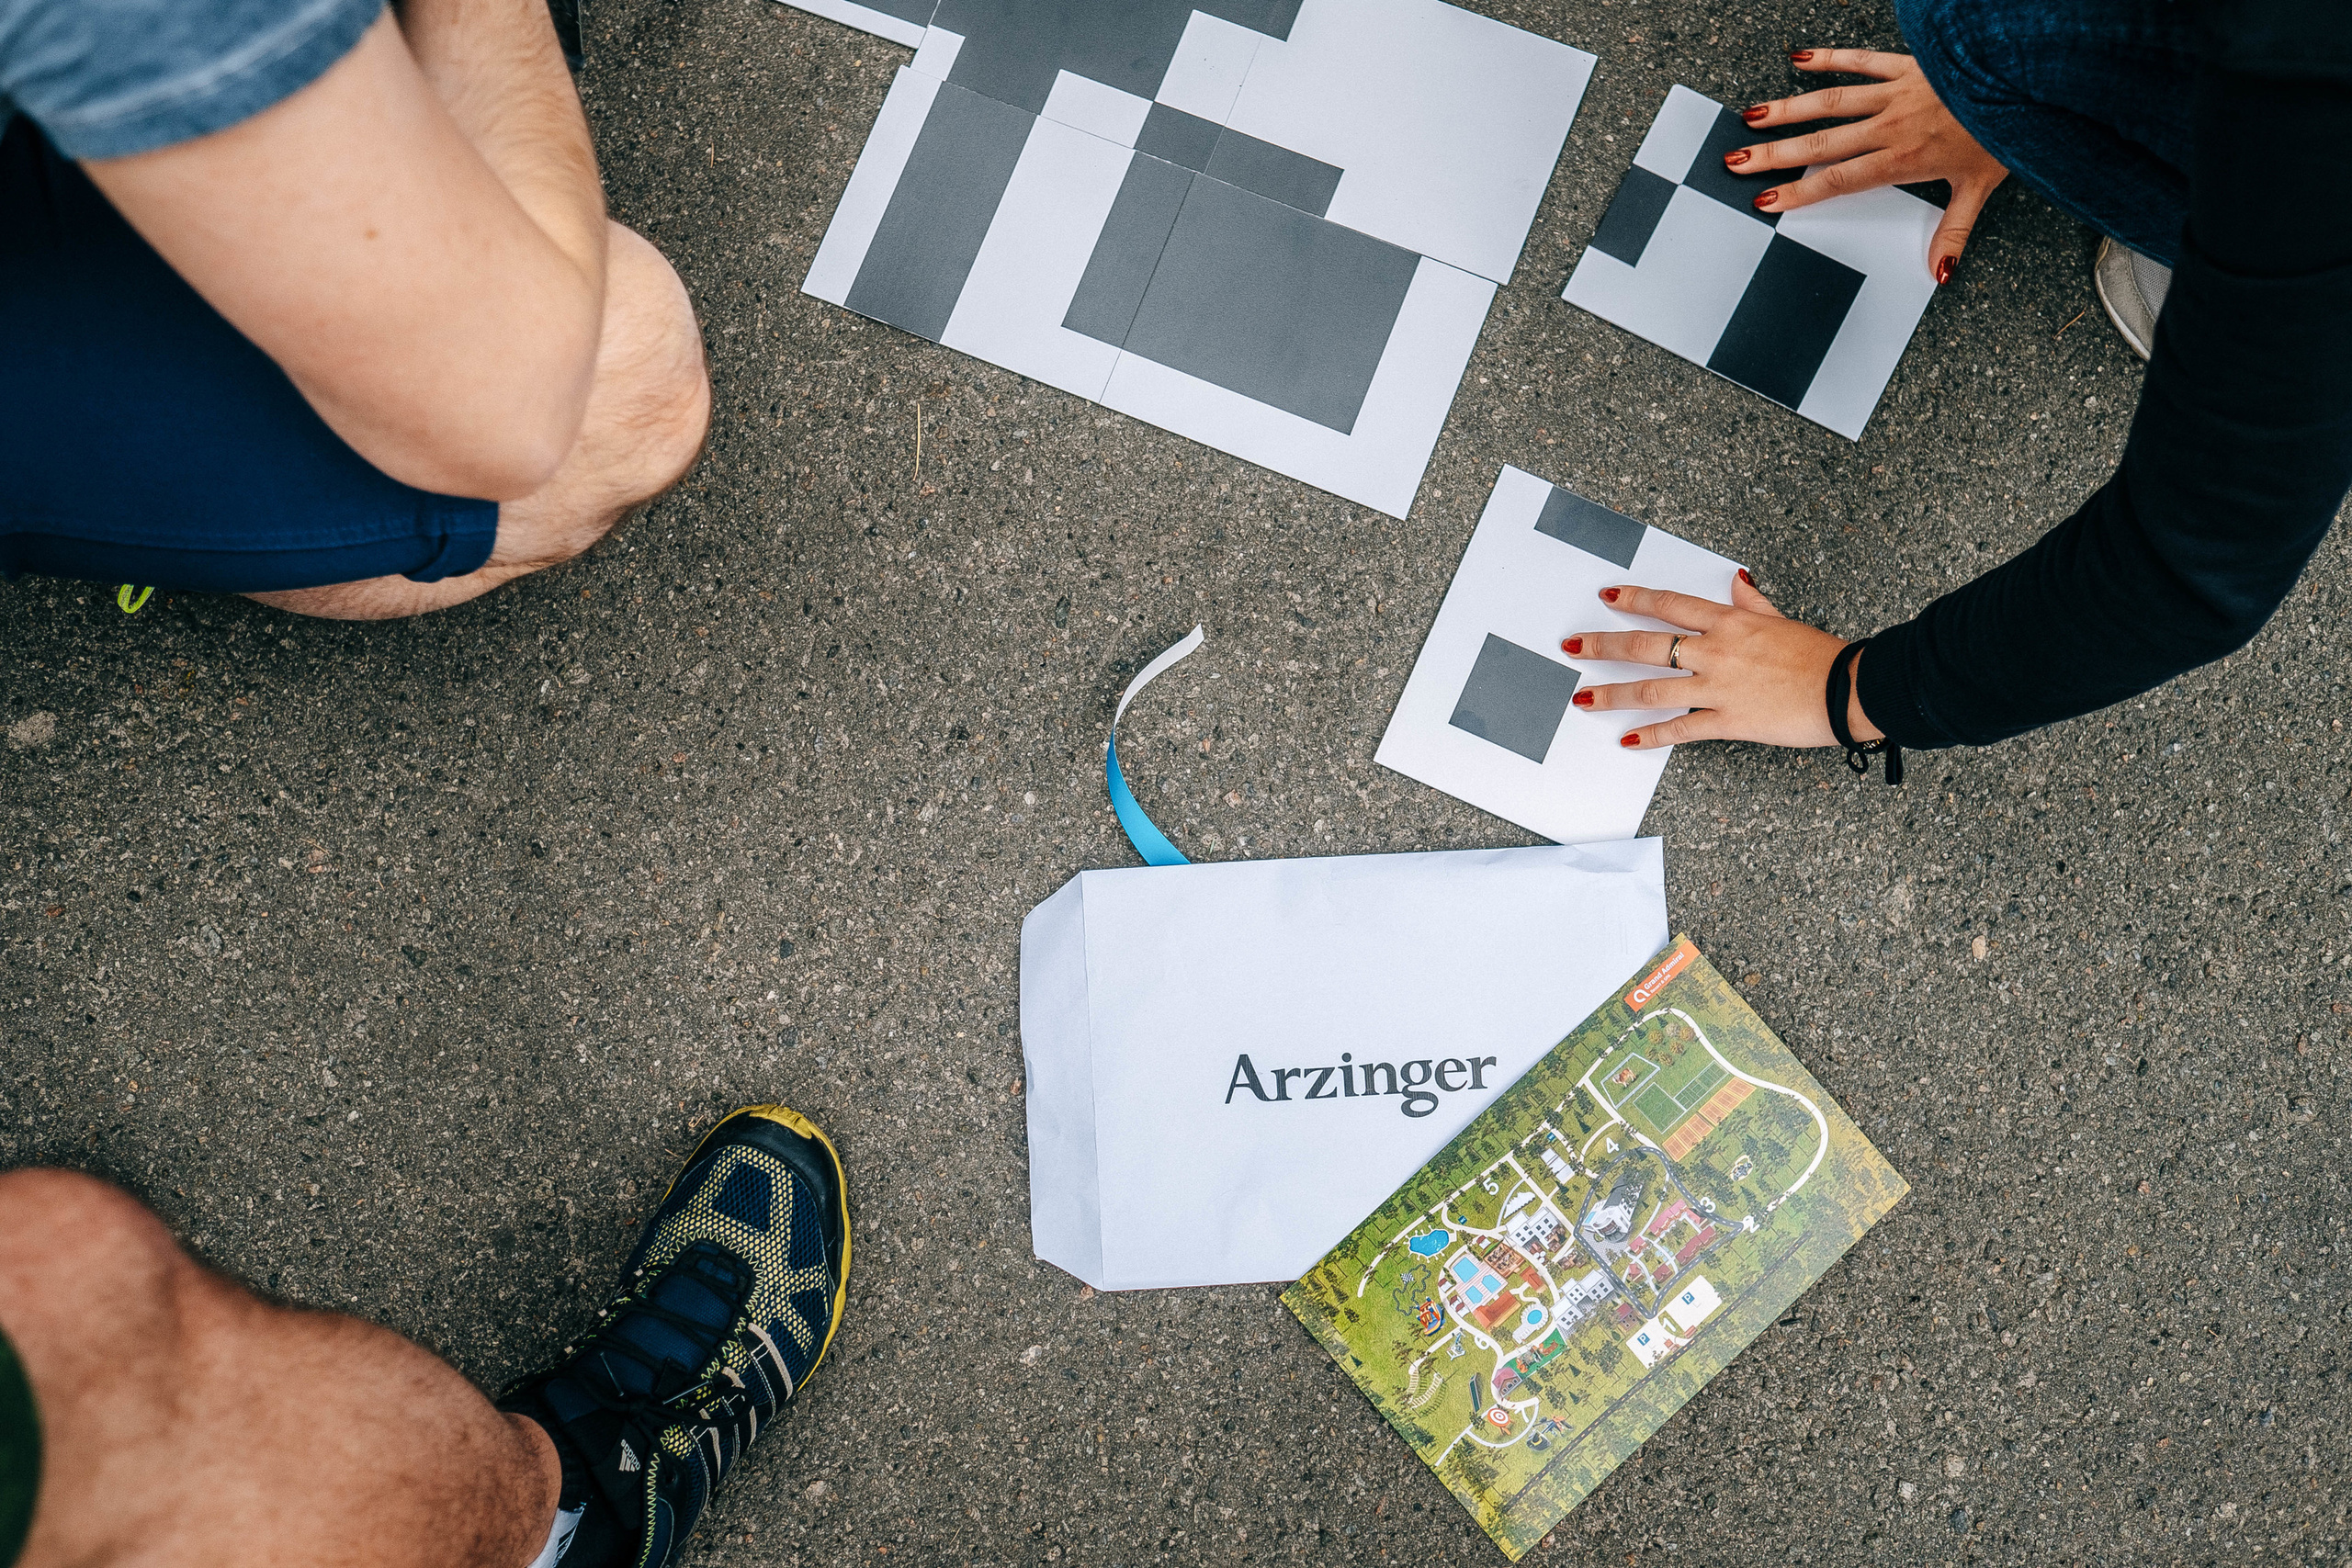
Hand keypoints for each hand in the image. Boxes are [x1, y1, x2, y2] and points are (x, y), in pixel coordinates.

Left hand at [1563, 574, 1881, 750]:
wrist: (1848, 689)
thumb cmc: (1821, 655)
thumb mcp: (1783, 620)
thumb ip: (1752, 603)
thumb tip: (1737, 579)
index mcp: (1729, 622)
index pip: (1669, 605)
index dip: (1634, 599)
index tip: (1607, 596)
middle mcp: (1715, 651)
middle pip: (1645, 645)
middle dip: (1603, 645)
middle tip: (1572, 646)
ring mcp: (1717, 687)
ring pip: (1651, 688)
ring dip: (1612, 694)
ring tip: (1582, 698)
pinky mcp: (1727, 721)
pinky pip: (1681, 729)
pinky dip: (1652, 737)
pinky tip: (1627, 741)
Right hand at [1727, 47, 2007, 283]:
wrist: (2030, 77)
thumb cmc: (2007, 131)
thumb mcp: (1981, 188)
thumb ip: (1954, 232)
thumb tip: (1938, 274)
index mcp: (1902, 159)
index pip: (1838, 181)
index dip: (1798, 192)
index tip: (1764, 200)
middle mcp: (1890, 125)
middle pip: (1822, 143)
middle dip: (1775, 154)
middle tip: (1735, 160)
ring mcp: (1895, 92)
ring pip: (1831, 102)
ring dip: (1789, 110)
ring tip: (1752, 118)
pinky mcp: (1907, 65)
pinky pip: (1862, 60)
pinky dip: (1831, 58)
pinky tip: (1800, 59)